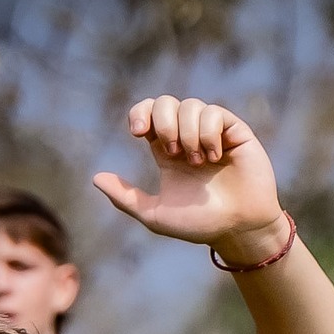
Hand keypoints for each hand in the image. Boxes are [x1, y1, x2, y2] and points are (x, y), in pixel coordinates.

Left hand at [93, 96, 288, 267]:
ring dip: (188, 133)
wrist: (238, 230)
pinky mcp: (234, 131)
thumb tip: (95, 179)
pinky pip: (214, 113)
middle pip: (165, 103)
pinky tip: (214, 156)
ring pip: (190, 105)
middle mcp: (188, 136)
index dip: (141, 113)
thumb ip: (126, 198)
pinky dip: (208, 133)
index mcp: (167, 150)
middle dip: (163, 123)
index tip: (138, 132)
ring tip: (198, 163)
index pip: (148, 114)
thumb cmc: (200, 225)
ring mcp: (212, 132)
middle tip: (172, 152)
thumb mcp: (156, 215)